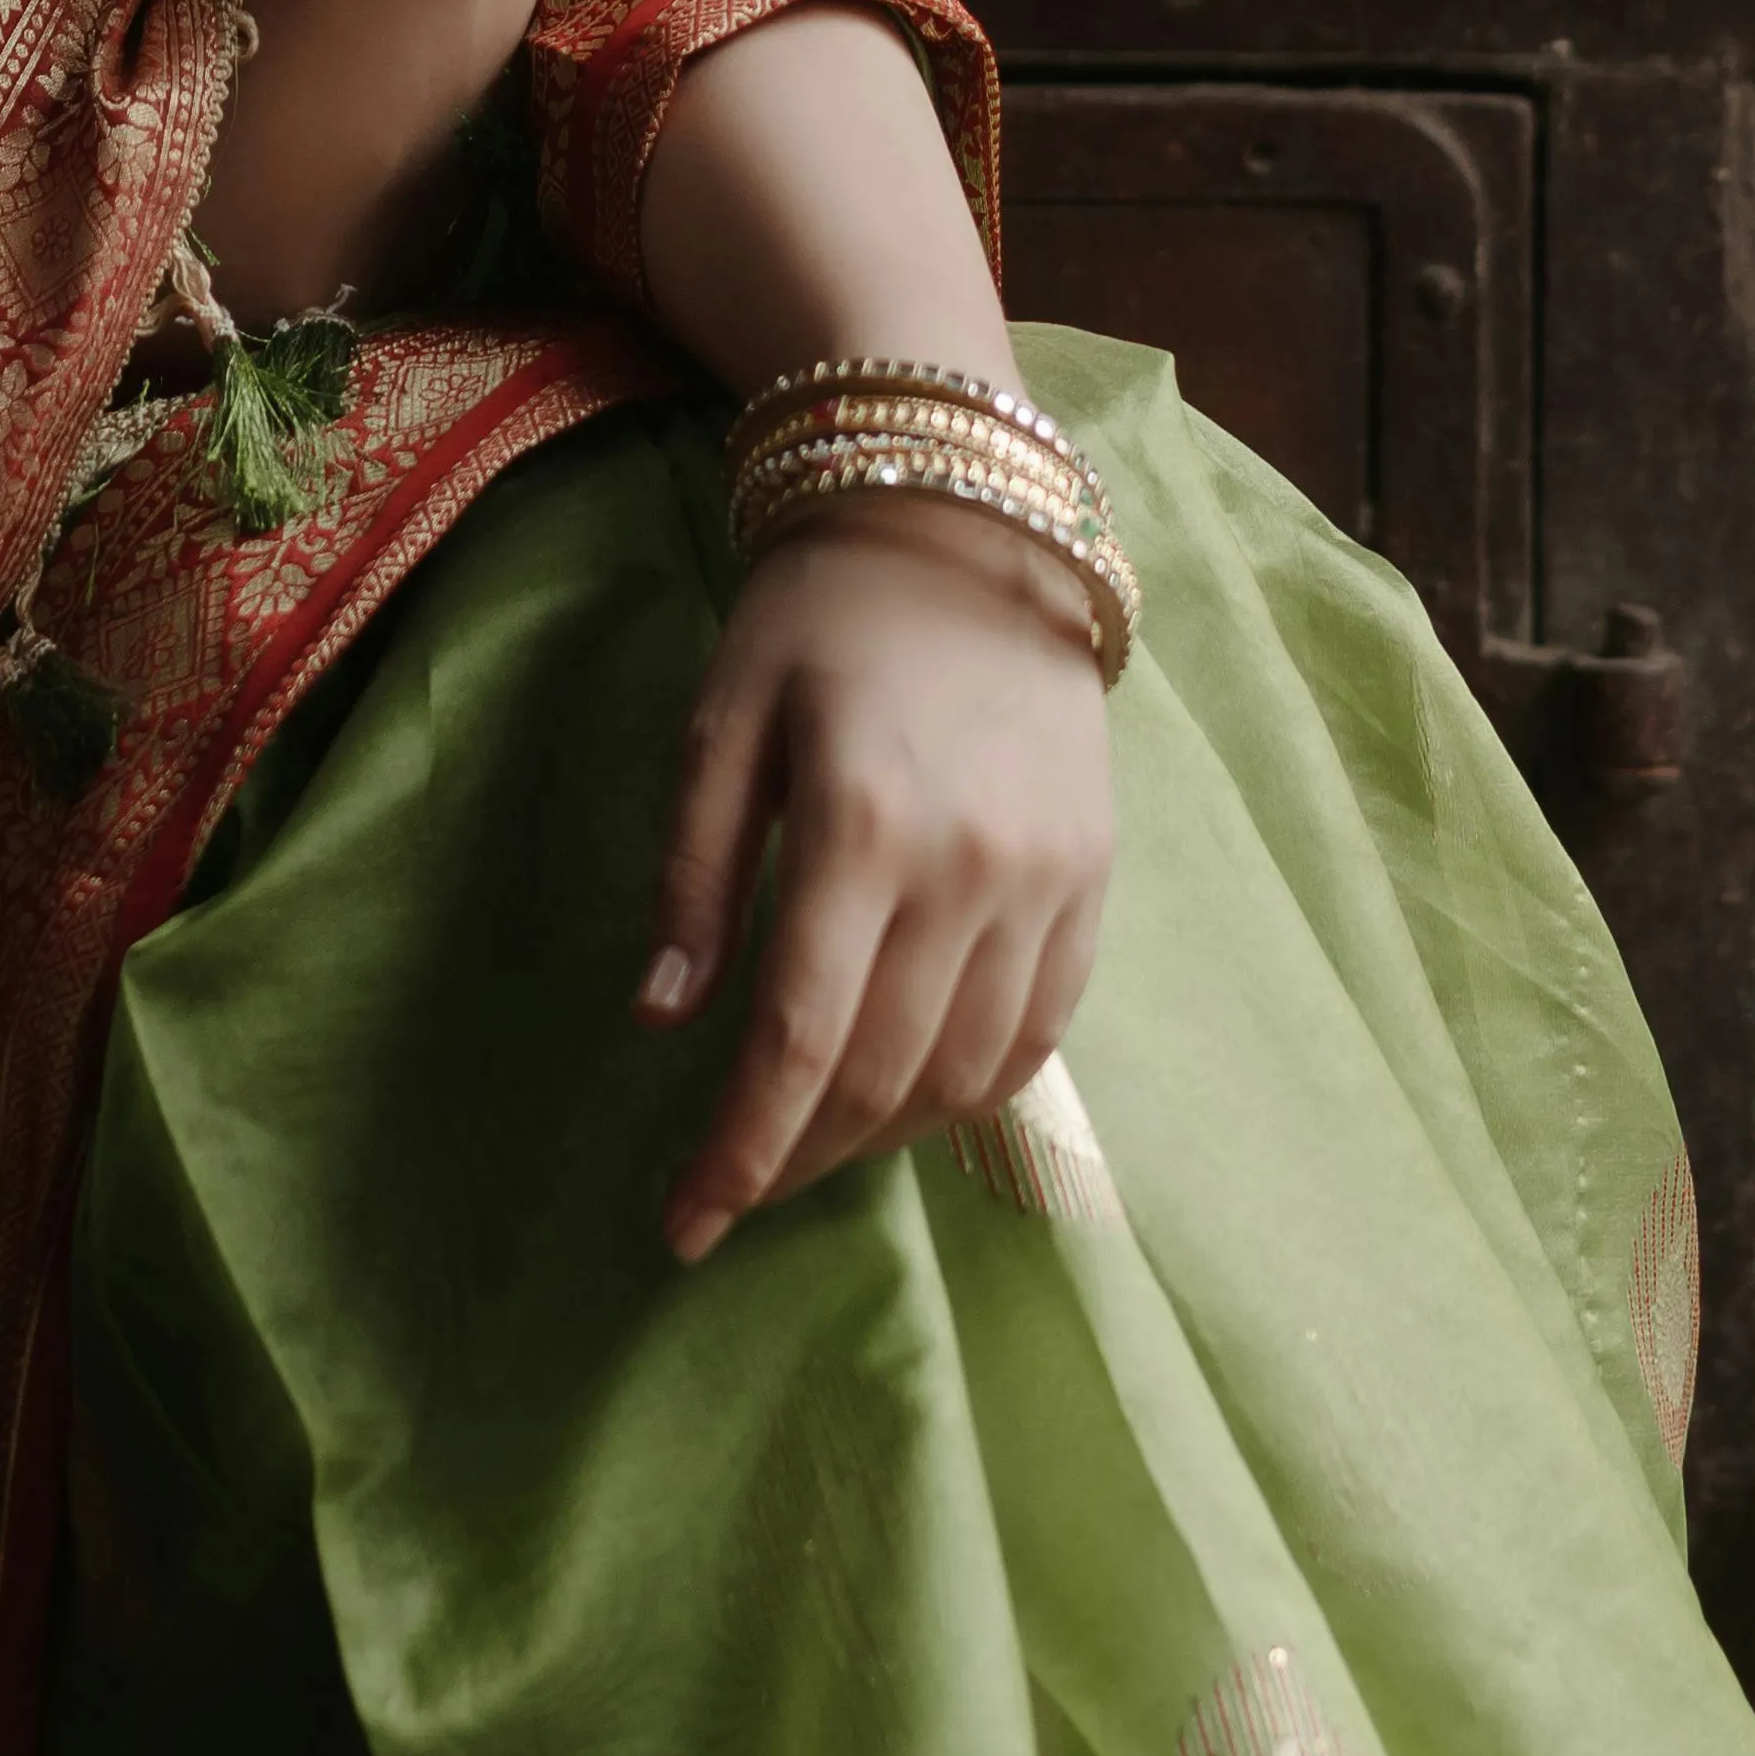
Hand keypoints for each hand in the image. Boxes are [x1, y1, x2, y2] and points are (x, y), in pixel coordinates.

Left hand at [638, 506, 1116, 1268]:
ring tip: (809, 1145)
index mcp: (860, 827)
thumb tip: (661, 1022)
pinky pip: (1040, 1032)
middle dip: (797, 1156)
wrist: (971, 528)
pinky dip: (972, 1089)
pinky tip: (911, 1099)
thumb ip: (696, 877)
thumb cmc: (818, 617)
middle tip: (732, 1191)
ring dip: (881, 1135)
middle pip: (880, 1075)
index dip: (740, 1151)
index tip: (687, 1227)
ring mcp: (1045, 881)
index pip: (798, 1040)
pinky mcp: (1093, 880)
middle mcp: (968, 870)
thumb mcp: (722, 723)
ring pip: (965, 1073)